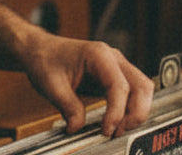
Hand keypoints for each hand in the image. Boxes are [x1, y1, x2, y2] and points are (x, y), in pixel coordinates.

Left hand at [21, 32, 153, 138]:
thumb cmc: (44, 60)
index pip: (119, 86)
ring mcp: (116, 66)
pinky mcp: (115, 76)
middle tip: (116, 132)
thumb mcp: (50, 84)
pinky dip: (132, 108)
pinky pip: (134, 92)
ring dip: (137, 112)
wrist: (39, 50)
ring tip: (117, 128)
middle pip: (141, 86)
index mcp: (97, 55)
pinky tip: (117, 121)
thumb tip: (78, 128)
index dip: (117, 112)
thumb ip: (67, 106)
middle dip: (135, 113)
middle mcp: (112, 58)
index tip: (106, 130)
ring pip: (143, 89)